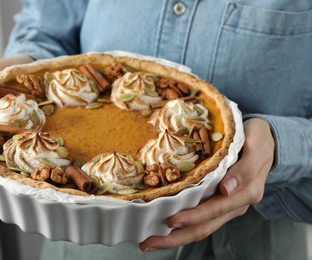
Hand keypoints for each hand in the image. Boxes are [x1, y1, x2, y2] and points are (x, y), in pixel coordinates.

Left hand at [139, 118, 274, 250]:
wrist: (268, 143)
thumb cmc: (260, 140)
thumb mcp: (257, 146)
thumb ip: (244, 169)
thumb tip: (226, 189)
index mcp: (246, 192)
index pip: (215, 209)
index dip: (193, 217)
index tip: (171, 221)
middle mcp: (235, 204)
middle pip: (204, 227)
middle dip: (176, 237)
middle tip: (148, 243)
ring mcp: (227, 205)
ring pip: (201, 228)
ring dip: (175, 237)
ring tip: (149, 241)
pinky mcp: (219, 203)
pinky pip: (201, 220)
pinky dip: (182, 227)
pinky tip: (163, 228)